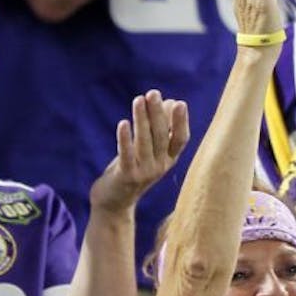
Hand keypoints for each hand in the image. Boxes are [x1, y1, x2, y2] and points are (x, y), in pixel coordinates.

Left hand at [89, 90, 189, 212]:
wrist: (115, 202)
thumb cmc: (132, 170)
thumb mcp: (149, 150)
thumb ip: (160, 128)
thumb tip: (171, 101)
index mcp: (168, 159)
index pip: (180, 139)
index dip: (181, 122)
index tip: (179, 102)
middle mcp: (160, 166)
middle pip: (161, 137)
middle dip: (158, 114)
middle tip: (153, 93)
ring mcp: (144, 173)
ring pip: (144, 142)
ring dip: (141, 120)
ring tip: (139, 100)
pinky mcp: (127, 176)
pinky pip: (126, 155)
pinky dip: (125, 139)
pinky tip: (123, 123)